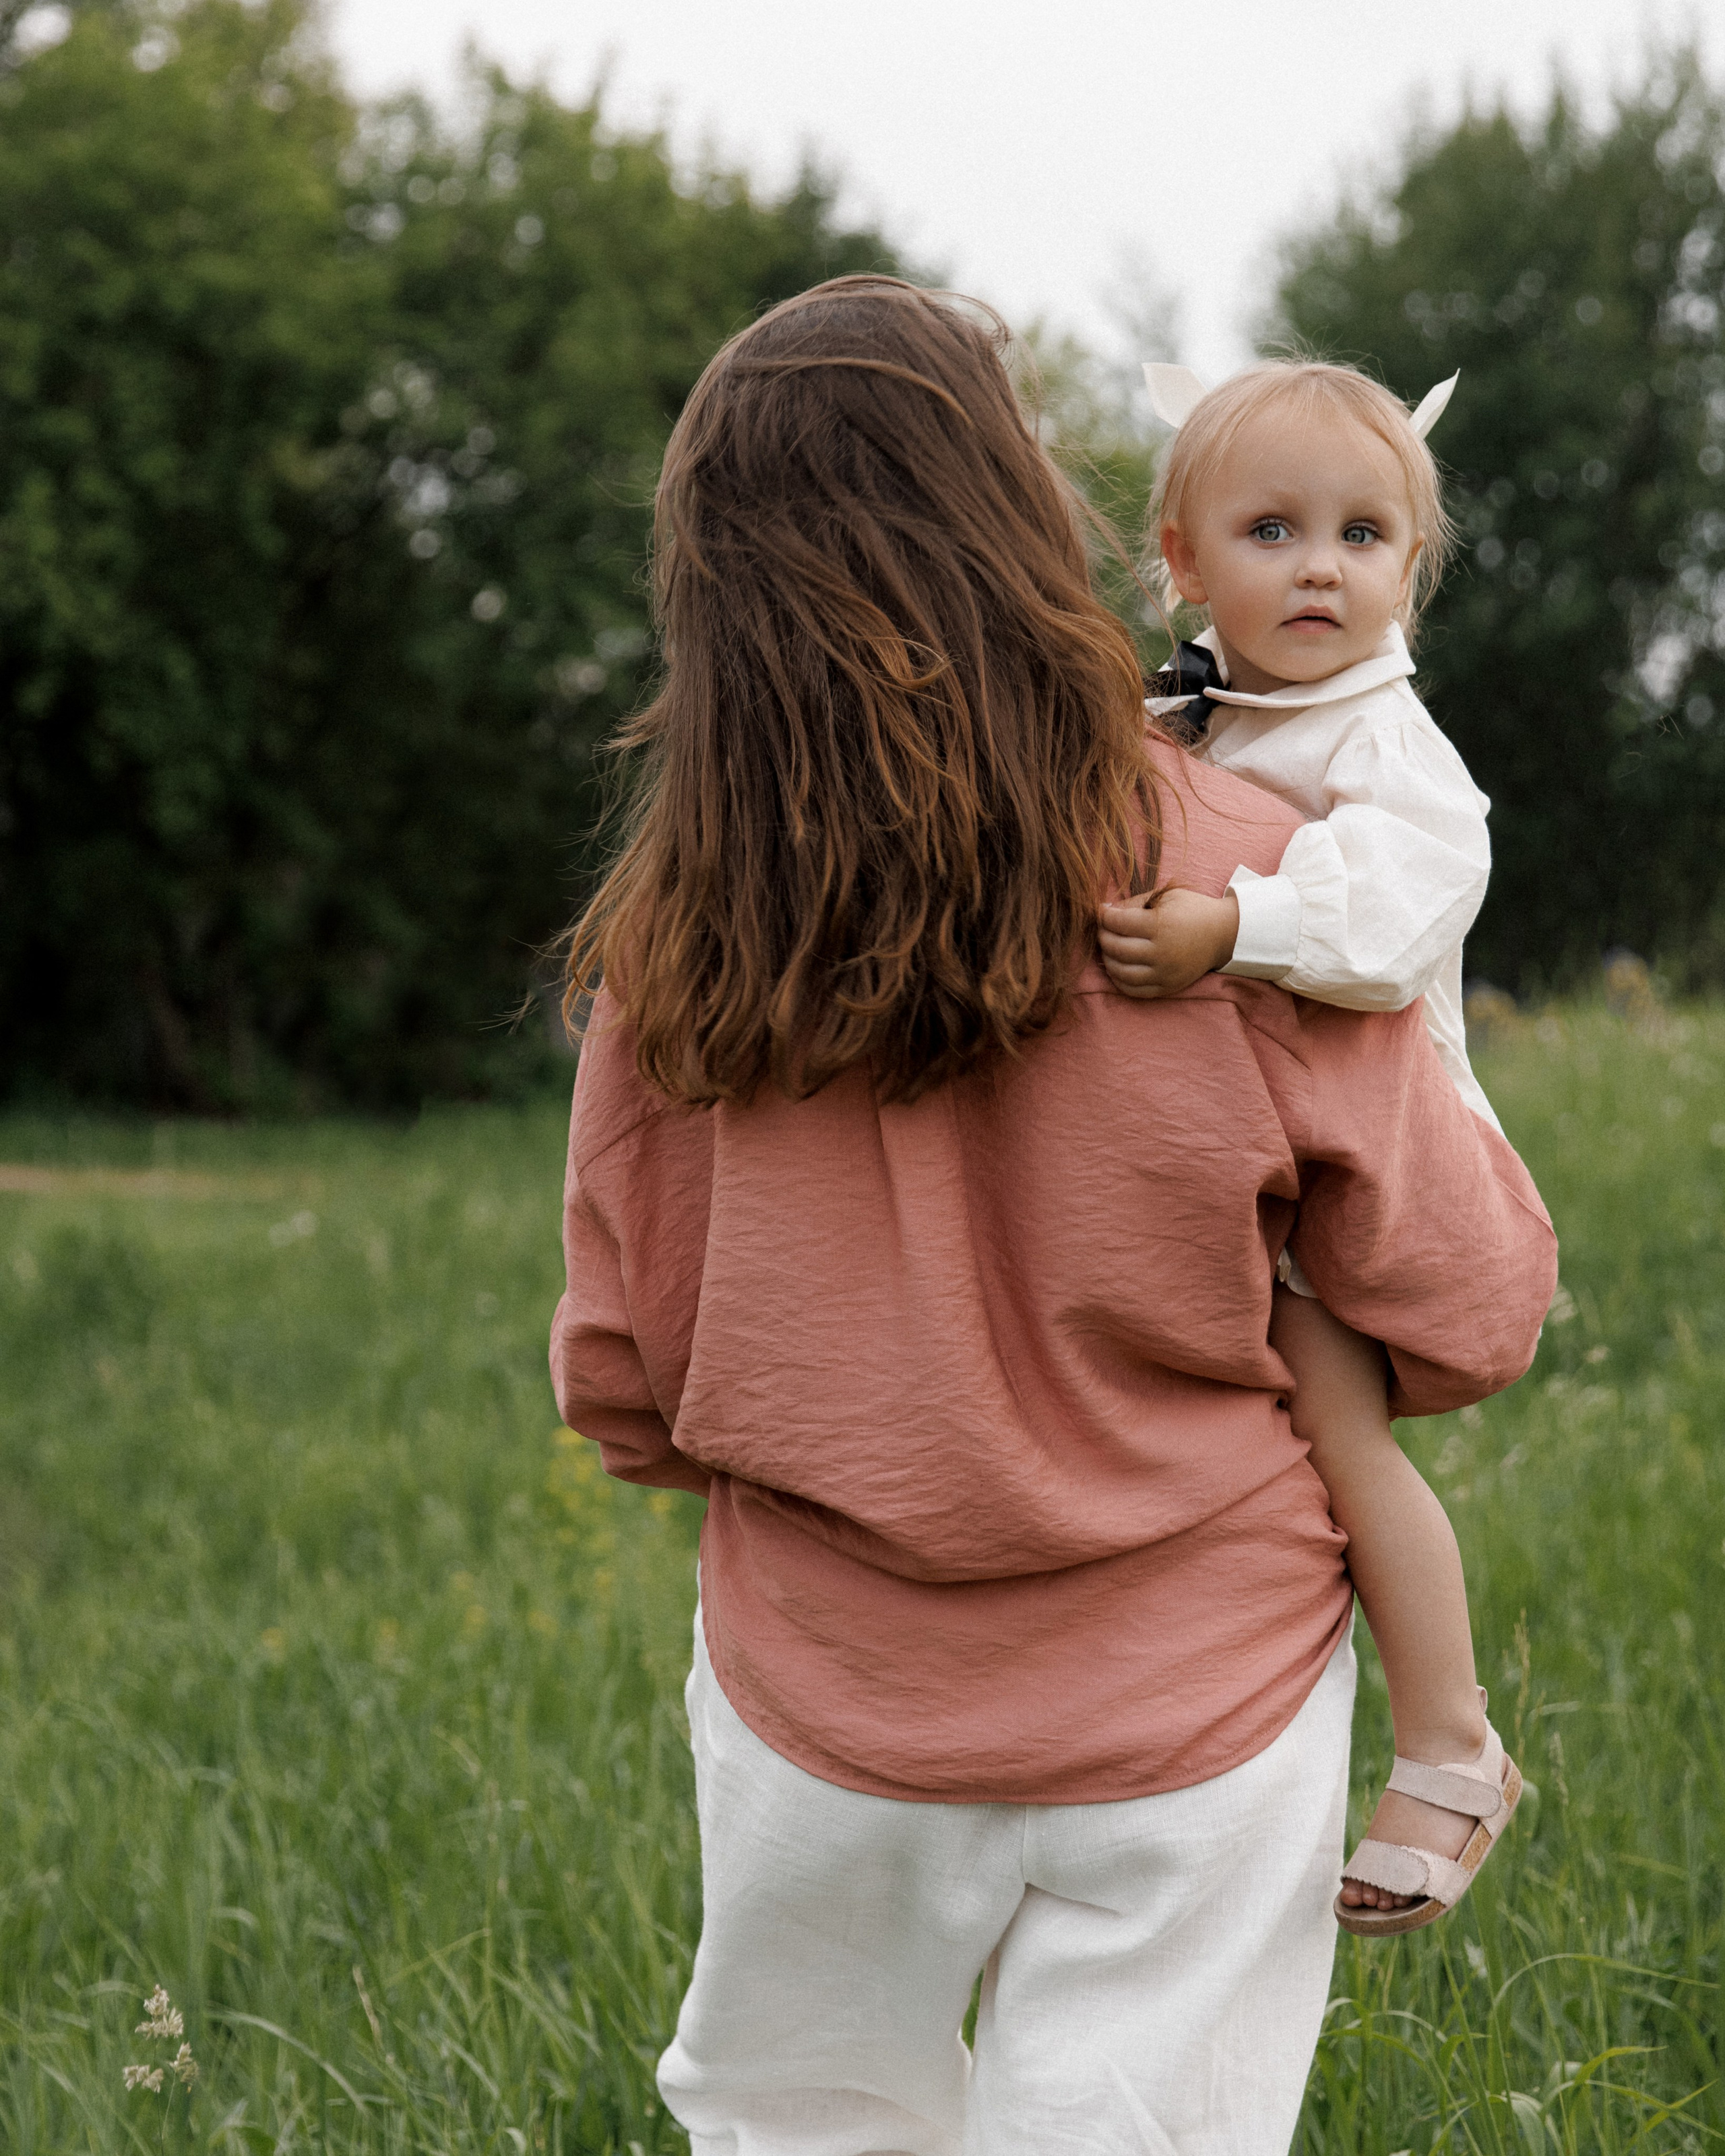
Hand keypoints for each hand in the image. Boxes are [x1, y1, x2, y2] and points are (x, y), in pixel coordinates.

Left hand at [1097, 887, 1239, 1000]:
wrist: (1223, 934)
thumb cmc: (1192, 910)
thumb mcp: (1166, 897)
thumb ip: (1135, 903)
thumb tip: (1105, 911)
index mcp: (1161, 925)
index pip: (1118, 923)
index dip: (1104, 916)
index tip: (1102, 911)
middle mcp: (1162, 952)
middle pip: (1116, 948)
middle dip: (1103, 936)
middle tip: (1103, 929)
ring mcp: (1165, 973)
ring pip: (1121, 972)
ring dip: (1107, 959)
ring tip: (1108, 948)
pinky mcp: (1168, 987)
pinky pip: (1134, 990)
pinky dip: (1119, 980)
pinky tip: (1117, 967)